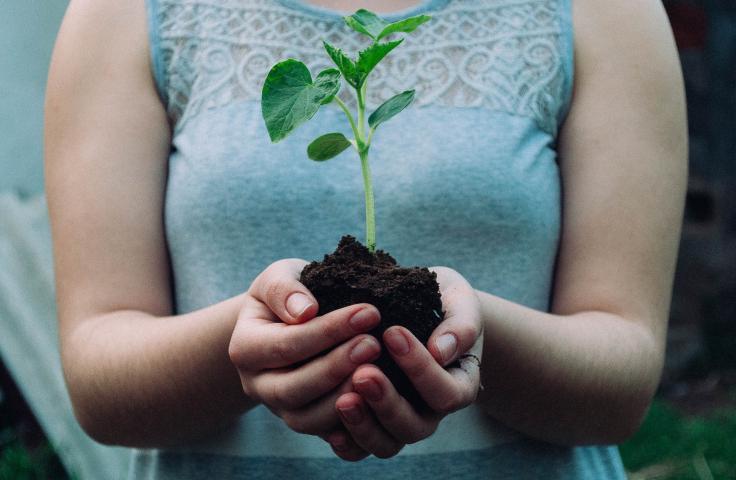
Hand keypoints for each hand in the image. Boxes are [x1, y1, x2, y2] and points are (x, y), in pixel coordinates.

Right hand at [228, 259, 382, 437]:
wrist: (287, 321)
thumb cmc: (288, 295)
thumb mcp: (279, 277)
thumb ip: (284, 289)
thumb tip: (305, 310)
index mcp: (245, 348)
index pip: (286, 344)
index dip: (328, 331)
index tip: (369, 312)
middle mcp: (257, 385)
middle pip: (293, 389)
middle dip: (336, 367)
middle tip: (374, 344)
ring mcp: (280, 409)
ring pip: (308, 420)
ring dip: (345, 397)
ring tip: (379, 371)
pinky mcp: (306, 422)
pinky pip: (327, 435)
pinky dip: (352, 424)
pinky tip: (378, 400)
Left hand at [326, 266, 483, 459]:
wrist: (422, 307)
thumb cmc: (445, 302)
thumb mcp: (460, 303)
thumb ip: (460, 325)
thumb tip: (441, 350)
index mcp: (459, 385)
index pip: (446, 393)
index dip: (420, 369)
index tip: (393, 333)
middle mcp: (430, 412)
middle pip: (414, 427)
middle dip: (387, 402)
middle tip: (363, 372)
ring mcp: (400, 422)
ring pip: (386, 444)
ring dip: (363, 425)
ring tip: (343, 398)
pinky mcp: (372, 424)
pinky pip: (359, 449)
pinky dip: (346, 441)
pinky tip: (330, 425)